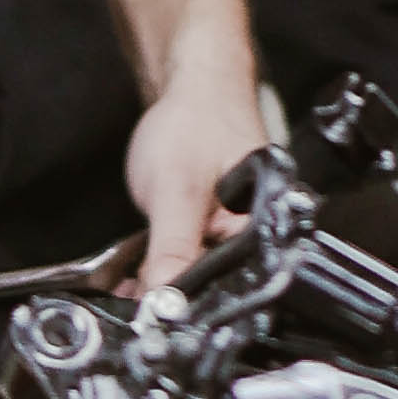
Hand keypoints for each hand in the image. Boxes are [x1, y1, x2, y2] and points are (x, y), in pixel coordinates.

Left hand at [124, 52, 267, 290]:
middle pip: (215, 287)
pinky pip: (189, 261)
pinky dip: (162, 268)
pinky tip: (139, 271)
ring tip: (130, 286)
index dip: (190, 304)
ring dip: (163, 285)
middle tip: (132, 300)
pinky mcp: (214, 227)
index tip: (150, 313)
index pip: (232, 287)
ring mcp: (235, 232)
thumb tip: (163, 305)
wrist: (190, 85)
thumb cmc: (197, 122)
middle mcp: (258, 235)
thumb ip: (173, 251)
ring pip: (197, 278)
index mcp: (267, 228)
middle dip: (171, 299)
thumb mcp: (178, 192)